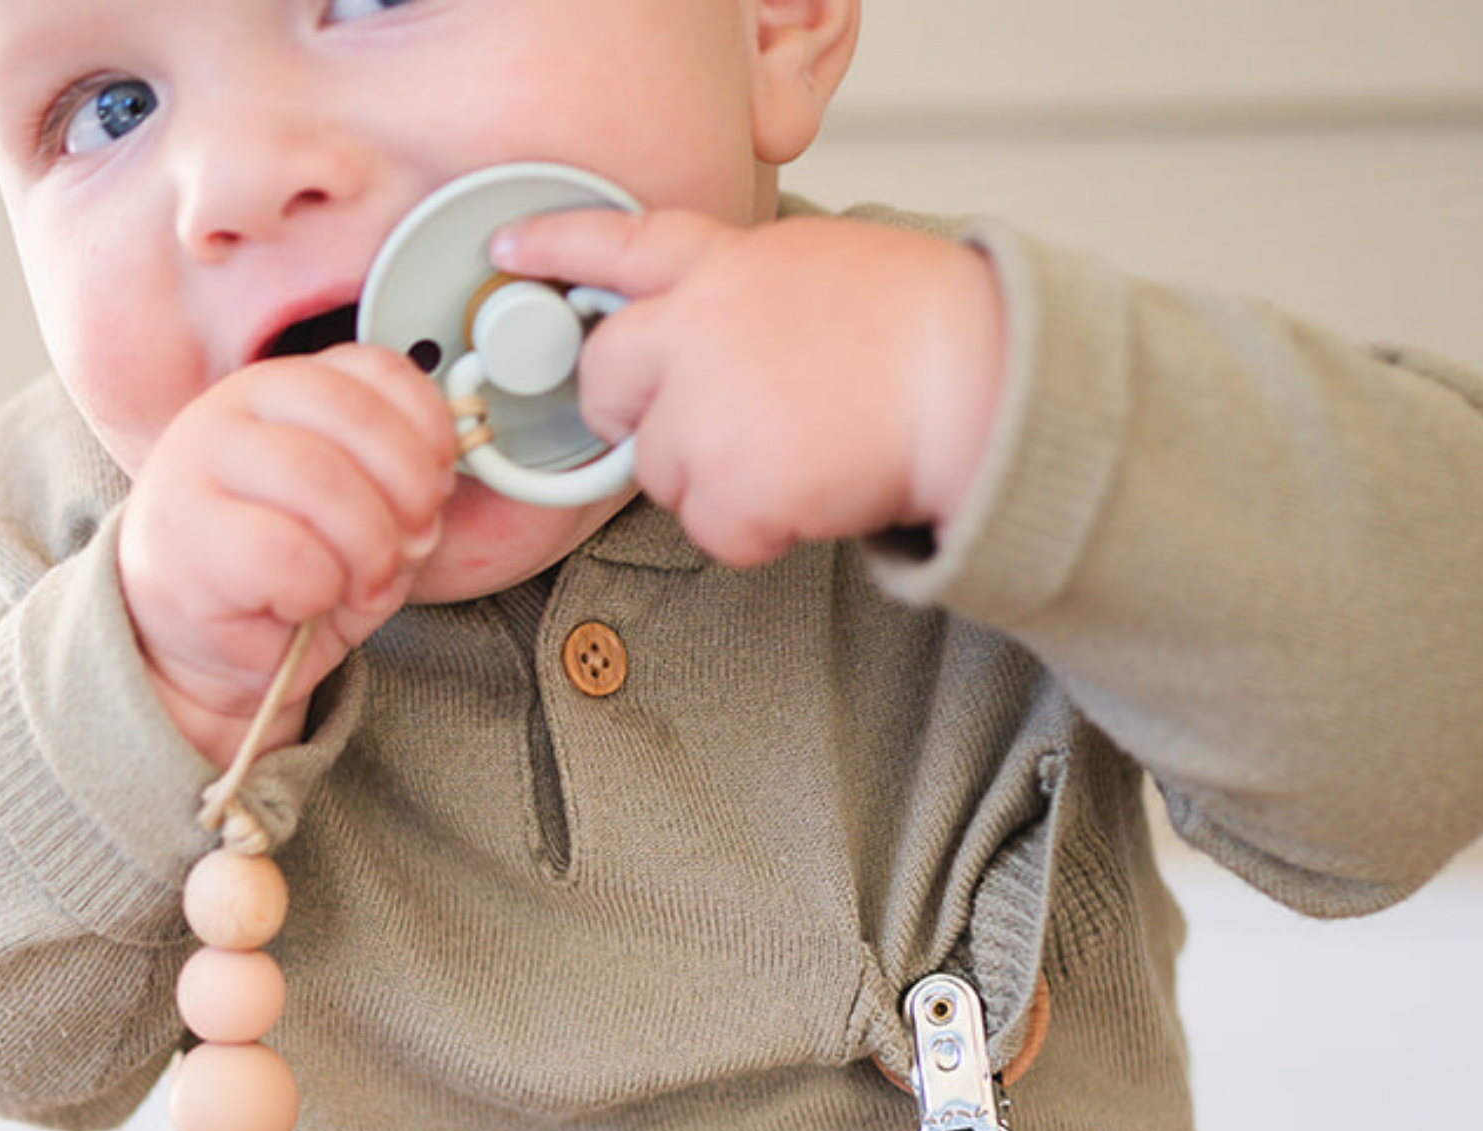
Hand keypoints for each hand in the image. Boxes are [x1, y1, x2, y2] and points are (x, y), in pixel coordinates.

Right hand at [117, 345, 459, 770]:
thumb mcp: (362, 521)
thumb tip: (434, 489)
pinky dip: (316, 592)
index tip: (438, 488)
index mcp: (283, 387)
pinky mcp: (183, 534)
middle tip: (411, 547)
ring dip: (368, 550)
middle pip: (355, 420)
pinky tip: (300, 606)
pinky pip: (286, 555)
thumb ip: (400, 487)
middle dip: (407, 495)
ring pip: (322, 481)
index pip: (373, 369)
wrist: (200, 649)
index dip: (427, 431)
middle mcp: (233, 407)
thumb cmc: (283, 581)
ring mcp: (197, 462)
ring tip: (361, 588)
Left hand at [493, 209, 1007, 568]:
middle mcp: (696, 332)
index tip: (508, 250)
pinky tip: (811, 489)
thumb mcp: (817, 267)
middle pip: (606, 382)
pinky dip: (759, 529)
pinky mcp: (726, 489)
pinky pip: (712, 531)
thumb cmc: (920, 327)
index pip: (619, 246)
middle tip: (709, 421)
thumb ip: (743, 295)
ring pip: (661, 471)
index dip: (556, 249)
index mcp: (725, 266)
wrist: (974, 380)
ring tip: (800, 447)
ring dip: (718, 478)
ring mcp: (703, 413)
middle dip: (636, 412)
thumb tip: (710, 336)